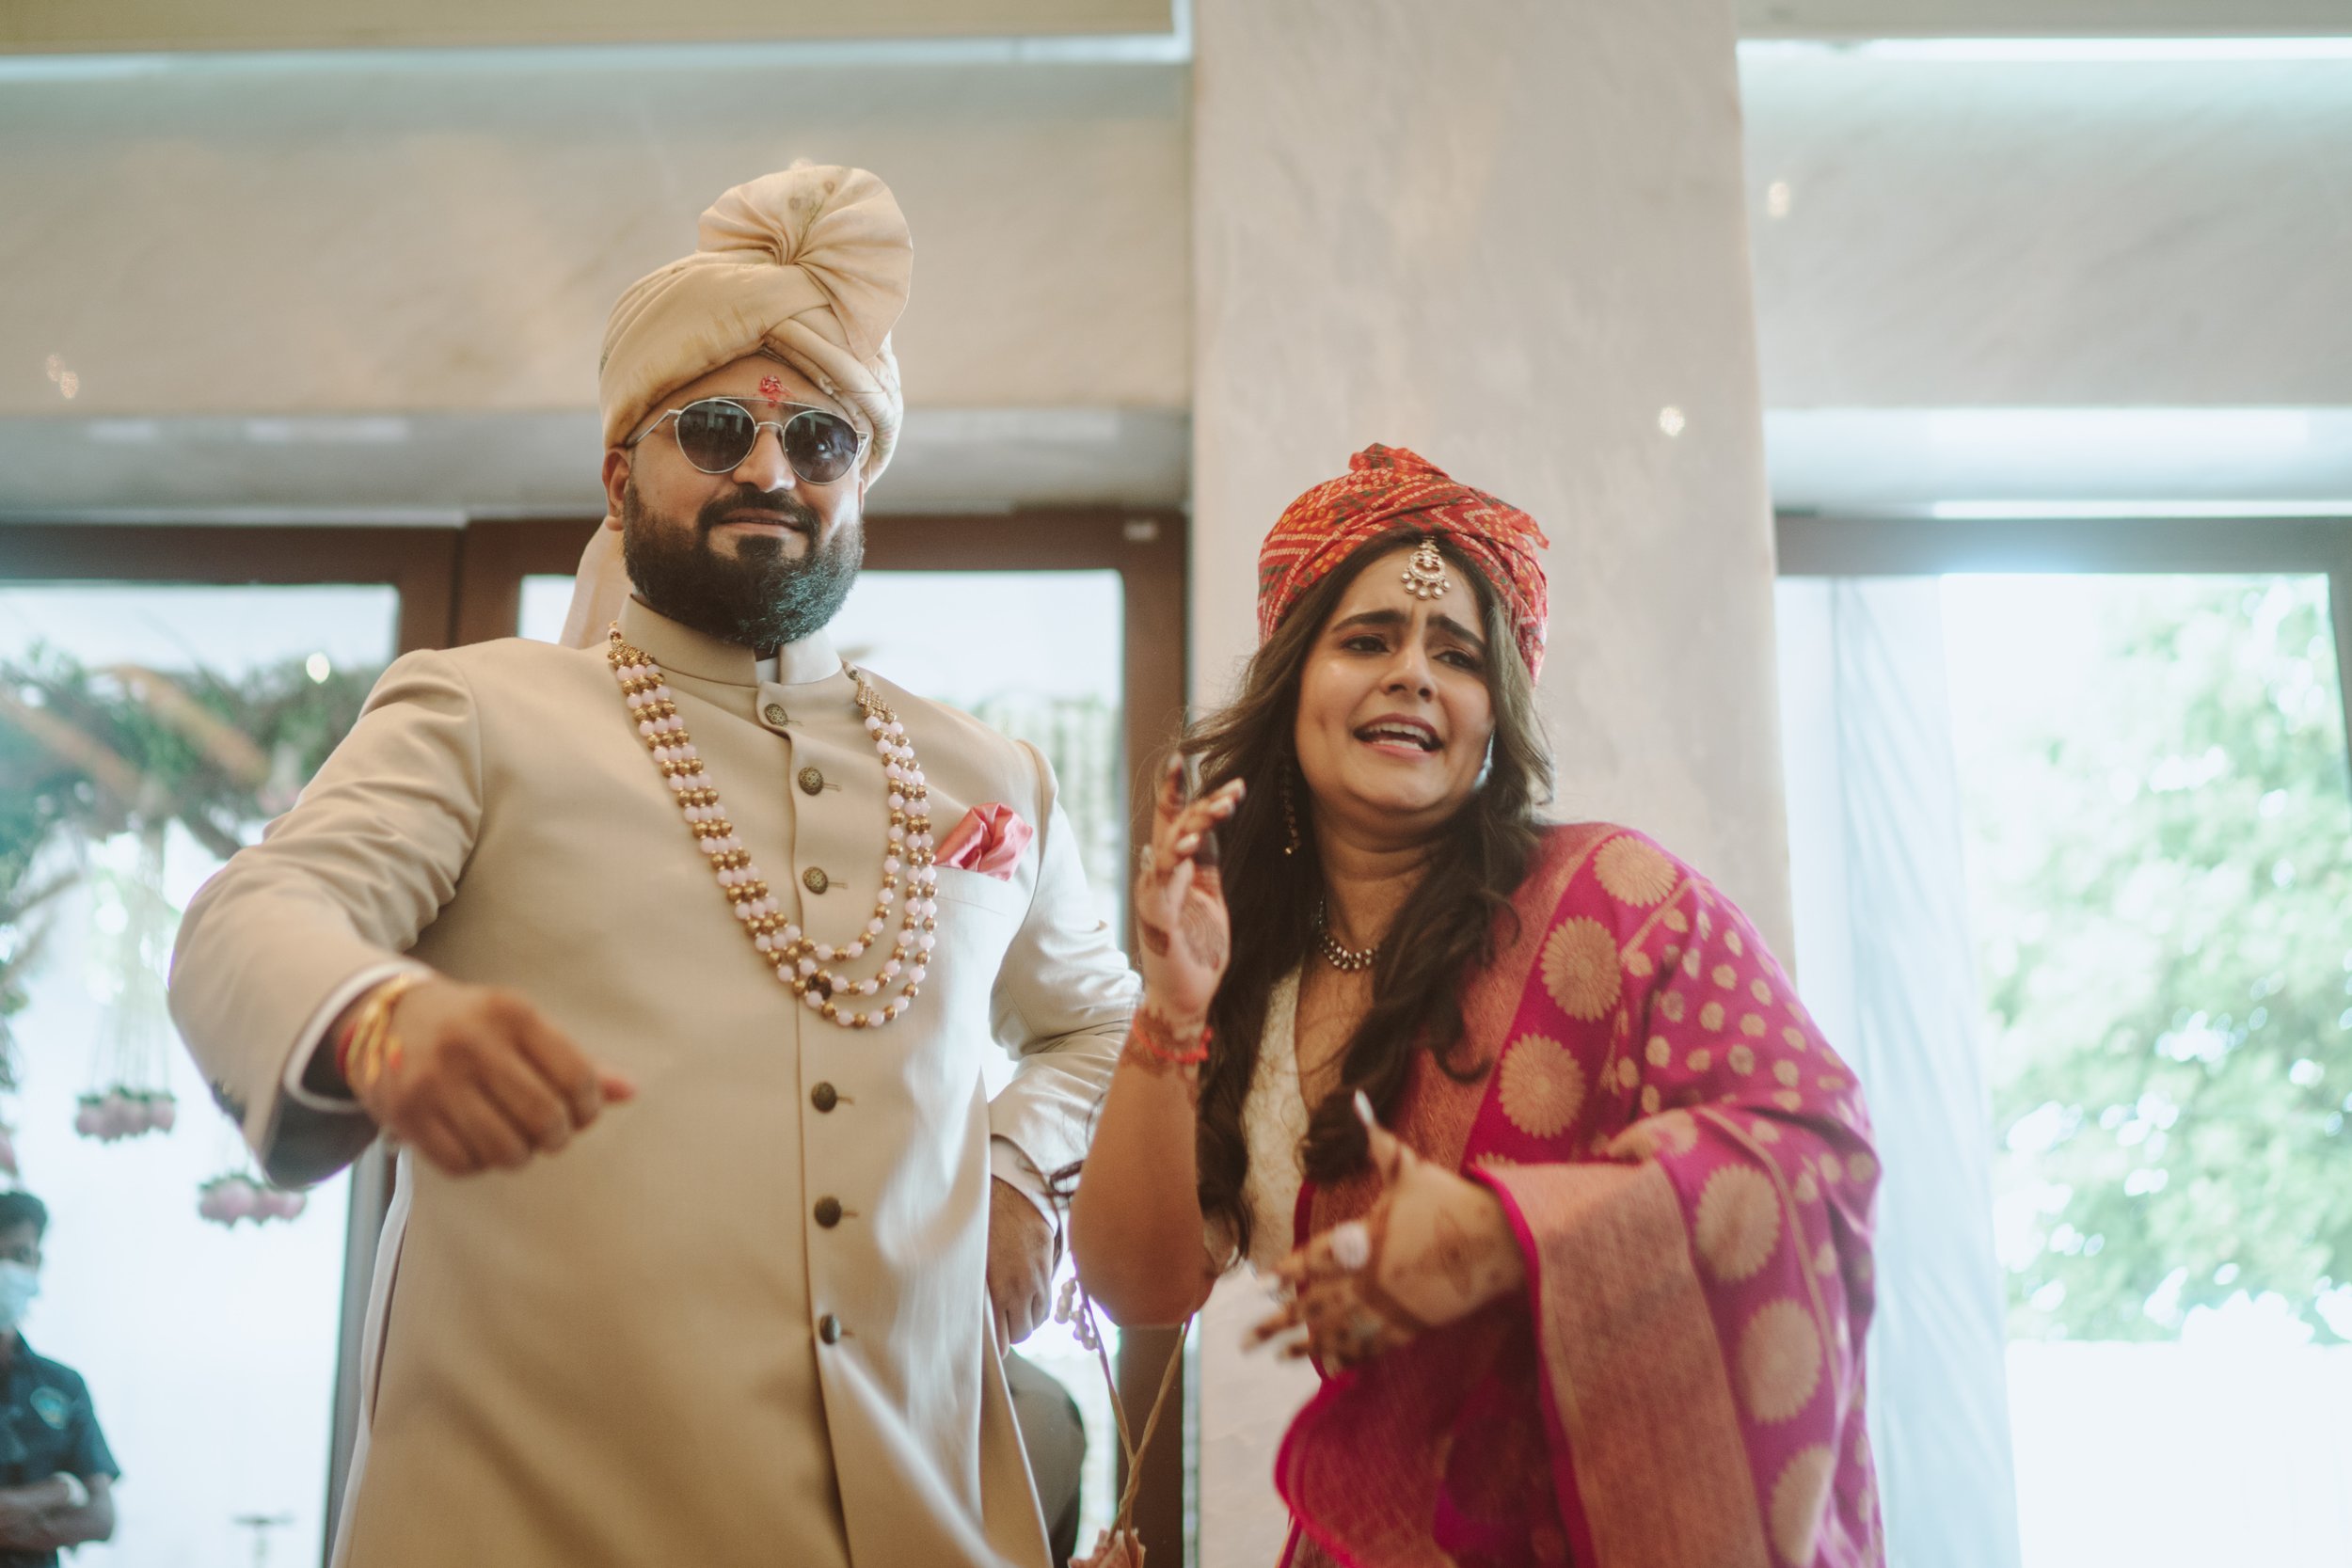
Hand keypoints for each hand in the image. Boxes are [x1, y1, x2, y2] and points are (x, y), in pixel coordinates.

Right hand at [344, 977, 636, 1175]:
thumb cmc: (472, 1026)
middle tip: (551, 1135)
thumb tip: (629, 1092)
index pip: (576, 1075)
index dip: (588, 1107)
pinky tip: (478, 1144)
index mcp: (511, 1014)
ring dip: (519, 1155)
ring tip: (516, 1141)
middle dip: (557, 1137)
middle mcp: (471, 1044)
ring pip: (503, 1147)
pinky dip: (478, 1164)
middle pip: (543, 1117)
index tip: (582, 1113)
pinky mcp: (406, 1113)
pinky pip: (461, 1164)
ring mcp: (434, 1080)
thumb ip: (576, 1061)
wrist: (385, 1016)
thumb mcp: (523, 1027)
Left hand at [987, 1177, 1057, 1345]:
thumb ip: (977, 1291)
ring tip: (1011, 1312)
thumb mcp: (973, 1260)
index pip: (1000, 1340)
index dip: (994, 1348)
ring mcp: (1036, 1283)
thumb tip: (972, 1317)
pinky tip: (1026, 1300)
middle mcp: (1018, 1291)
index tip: (988, 1347)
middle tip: (998, 1325)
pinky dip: (1037, 1309)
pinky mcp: (1048, 1274)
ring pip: (1033, 1323)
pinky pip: (1046, 1307)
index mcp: (996, 1290)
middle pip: (1018, 1335)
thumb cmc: (984, 1225)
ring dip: (1023, 1322)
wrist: (1013, 1196)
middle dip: (1008, 1334)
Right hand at [1132, 756, 1242, 1025]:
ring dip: (1195, 822)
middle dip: (1194, 797)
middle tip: (1224, 781)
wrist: (1187, 997)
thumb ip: (1206, 863)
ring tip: (1222, 806)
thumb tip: (1210, 825)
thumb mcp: (1209, 896)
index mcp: (1174, 869)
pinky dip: (1174, 860)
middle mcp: (1159, 876)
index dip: (1180, 788)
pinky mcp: (1156, 918)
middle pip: (1171, 823)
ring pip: (1168, 845)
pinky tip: (1188, 844)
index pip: (1174, 818)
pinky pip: (1162, 882)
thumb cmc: (1200, 950)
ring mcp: (1154, 895)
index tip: (1190, 755)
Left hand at [1253, 1093, 1524, 1369]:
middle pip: (1315, 1305)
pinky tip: (1328, 1365)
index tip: (1262, 1284)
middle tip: (1245, 1341)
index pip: (1315, 1259)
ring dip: (1306, 1346)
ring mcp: (1391, 1305)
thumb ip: (1376, 1140)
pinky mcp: (1412, 1325)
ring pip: (1339, 1331)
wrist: (1497, 1240)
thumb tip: (1357, 1097)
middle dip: (1278, 1323)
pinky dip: (1348, 1355)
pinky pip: (1372, 1344)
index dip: (1287, 1273)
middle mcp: (1371, 1277)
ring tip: (1278, 1357)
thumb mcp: (1408, 1168)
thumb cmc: (1449, 1200)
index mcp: (1365, 1239)